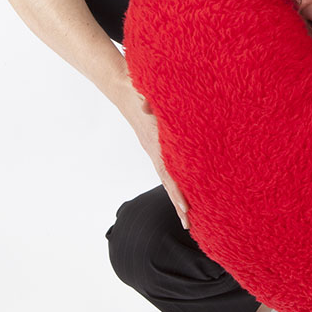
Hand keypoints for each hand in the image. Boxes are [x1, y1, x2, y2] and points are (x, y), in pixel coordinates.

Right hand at [118, 78, 190, 229]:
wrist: (122, 86)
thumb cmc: (136, 88)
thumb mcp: (142, 92)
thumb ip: (145, 99)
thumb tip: (145, 104)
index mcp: (154, 141)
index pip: (166, 171)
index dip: (176, 189)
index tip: (185, 206)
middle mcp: (153, 150)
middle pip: (167, 183)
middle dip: (178, 204)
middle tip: (189, 225)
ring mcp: (154, 150)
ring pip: (167, 180)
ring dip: (176, 199)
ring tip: (188, 221)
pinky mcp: (156, 148)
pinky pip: (166, 171)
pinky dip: (174, 186)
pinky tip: (182, 196)